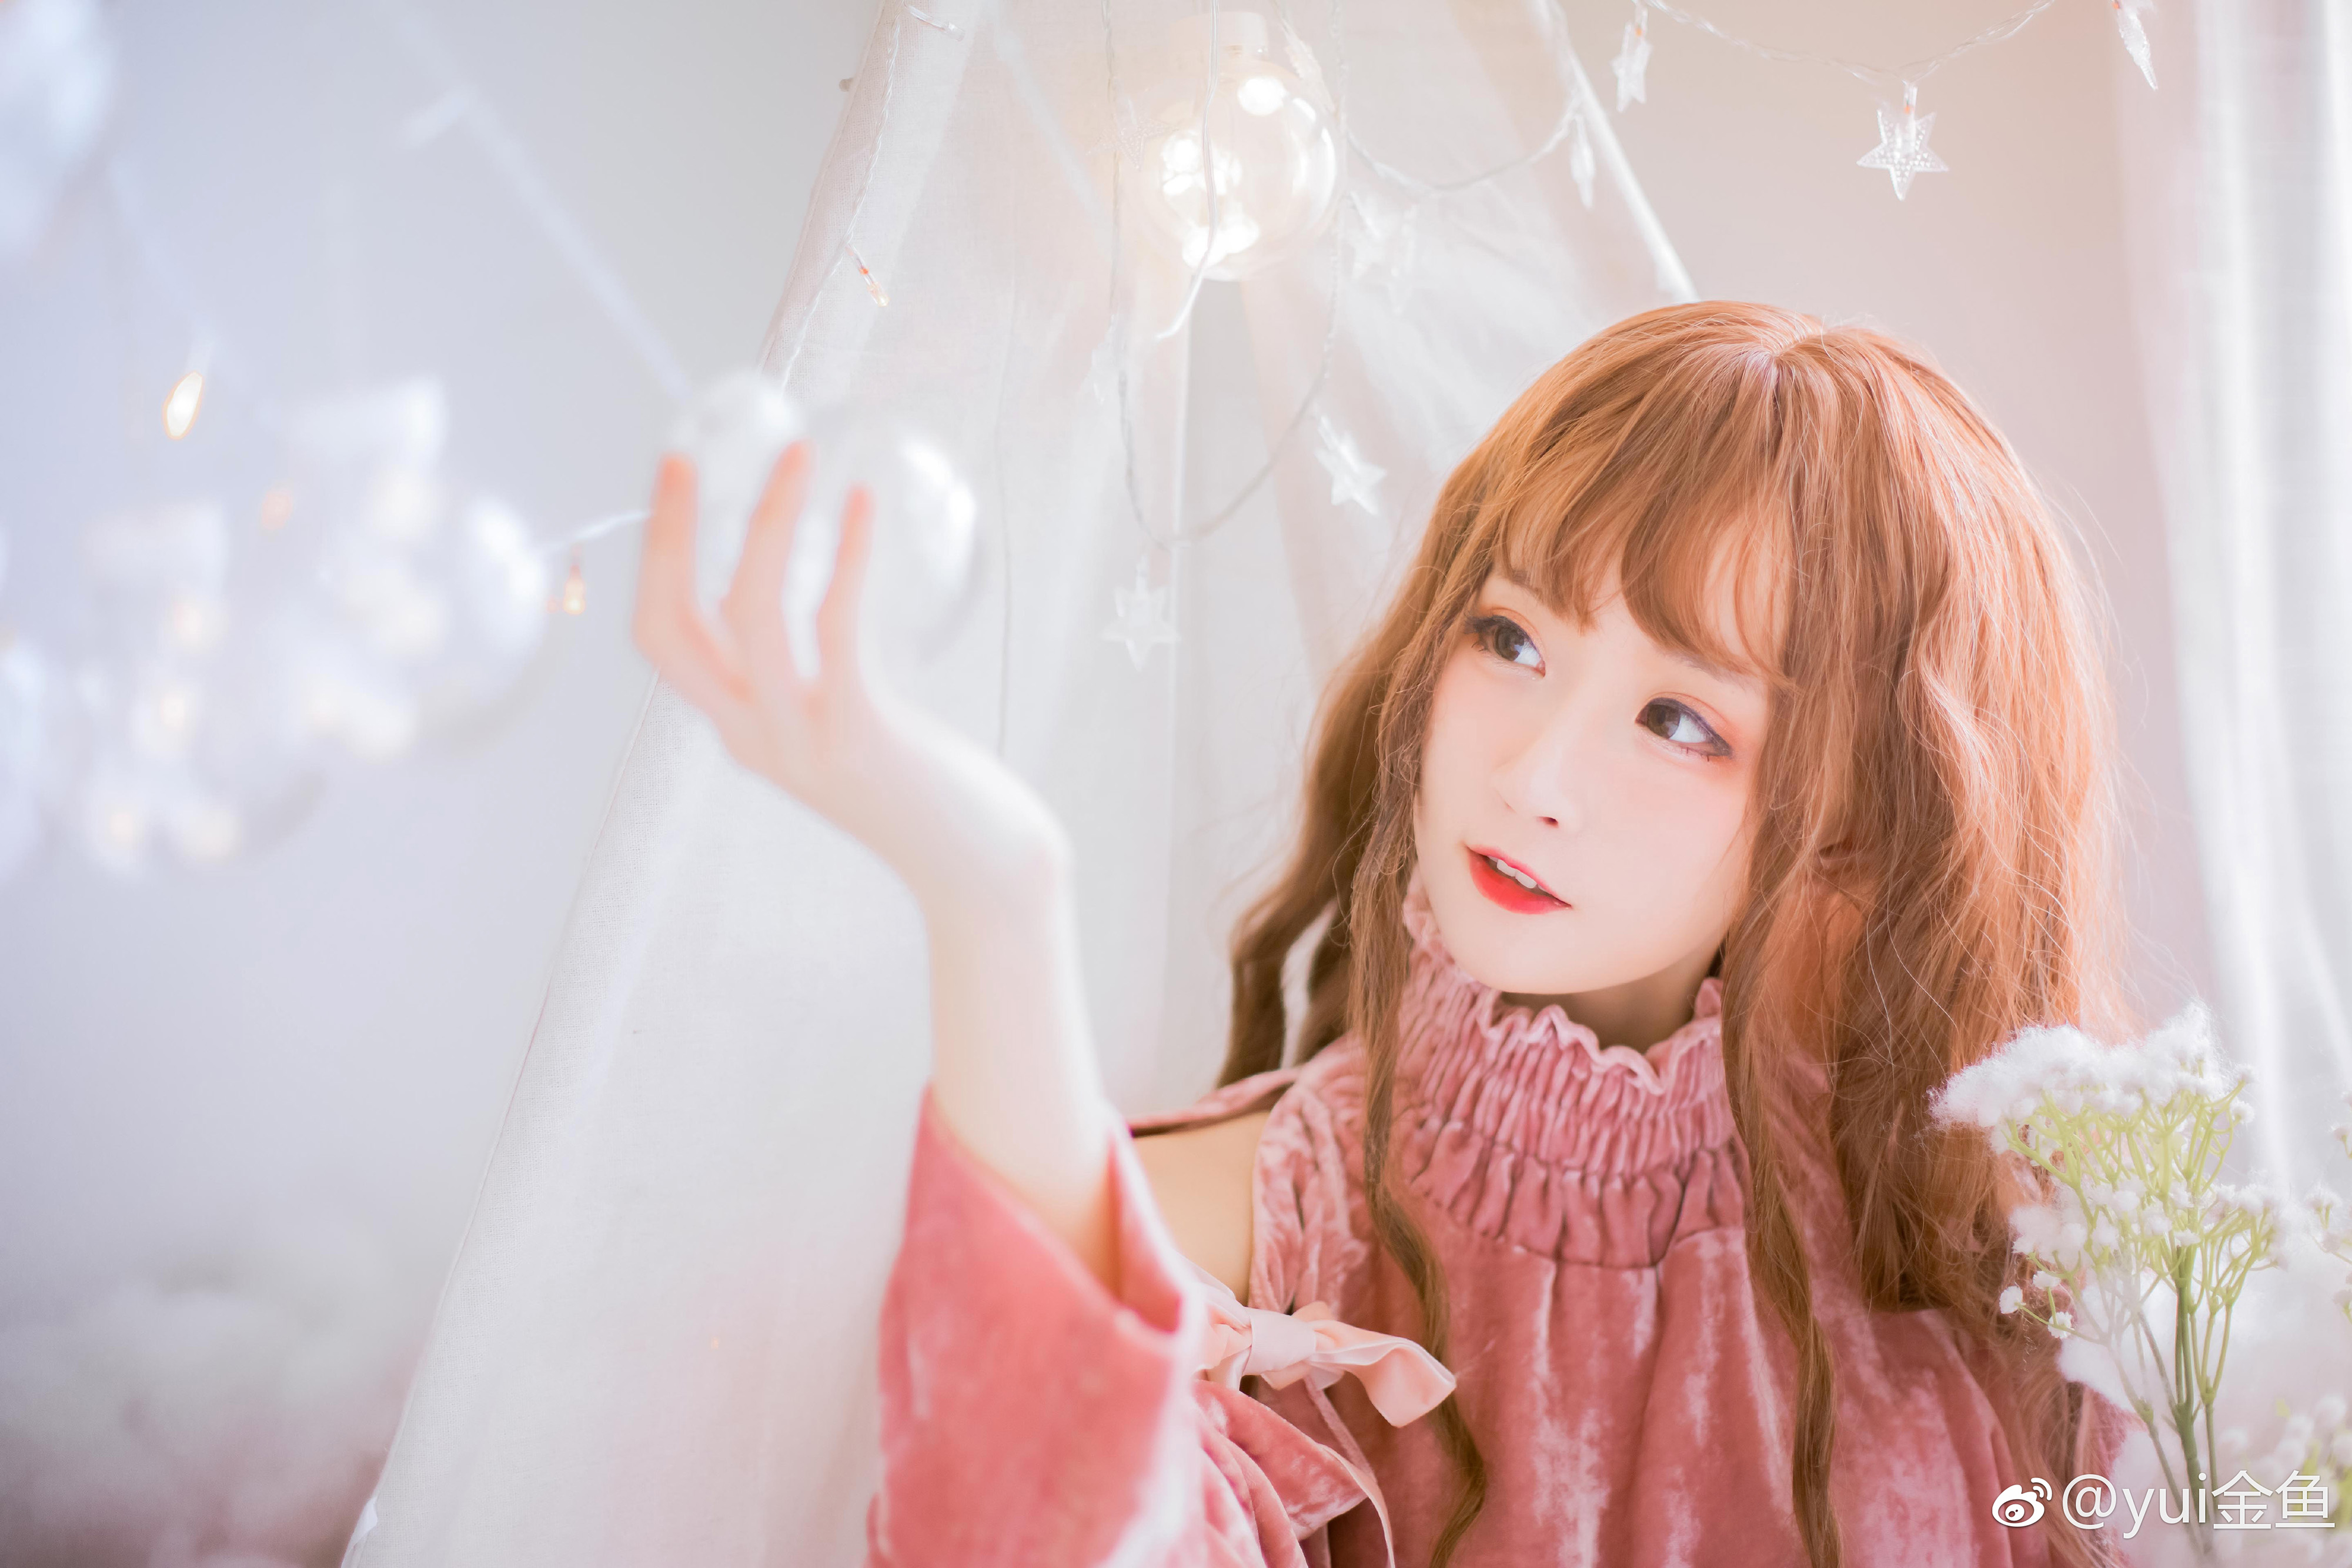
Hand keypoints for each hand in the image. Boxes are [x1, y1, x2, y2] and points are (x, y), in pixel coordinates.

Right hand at [632, 444, 1067, 913]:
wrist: (984, 874)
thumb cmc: (933, 792)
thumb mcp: (851, 728)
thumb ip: (818, 676)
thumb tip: (813, 585)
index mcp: (743, 731)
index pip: (661, 641)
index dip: (655, 560)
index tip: (675, 483)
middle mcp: (755, 737)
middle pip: (670, 626)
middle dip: (668, 536)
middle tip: (683, 457)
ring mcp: (801, 740)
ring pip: (750, 615)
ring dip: (767, 523)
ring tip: (800, 456)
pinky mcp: (860, 735)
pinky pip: (836, 628)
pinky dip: (846, 557)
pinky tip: (863, 506)